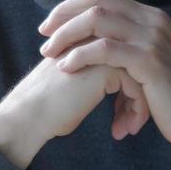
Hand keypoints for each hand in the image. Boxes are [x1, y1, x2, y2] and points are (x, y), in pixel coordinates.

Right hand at [0, 47, 143, 169]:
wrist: (29, 114)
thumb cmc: (48, 106)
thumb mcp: (74, 81)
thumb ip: (94, 74)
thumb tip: (123, 88)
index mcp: (88, 39)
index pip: (126, 60)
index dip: (129, 88)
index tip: (123, 113)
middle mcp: (97, 38)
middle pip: (137, 66)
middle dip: (138, 97)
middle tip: (132, 123)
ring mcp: (102, 49)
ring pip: (141, 76)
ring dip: (139, 107)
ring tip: (129, 129)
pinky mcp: (107, 65)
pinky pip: (137, 86)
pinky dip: (136, 111)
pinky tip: (123, 131)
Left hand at [37, 0, 170, 149]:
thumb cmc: (169, 97)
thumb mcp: (146, 63)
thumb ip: (123, 48)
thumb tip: (89, 43)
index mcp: (149, 17)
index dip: (71, 5)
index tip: (49, 24)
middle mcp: (152, 20)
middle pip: (97, 1)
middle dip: (64, 16)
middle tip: (44, 37)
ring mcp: (152, 38)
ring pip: (98, 20)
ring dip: (67, 35)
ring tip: (50, 54)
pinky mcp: (150, 61)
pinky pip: (106, 49)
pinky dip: (81, 55)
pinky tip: (66, 68)